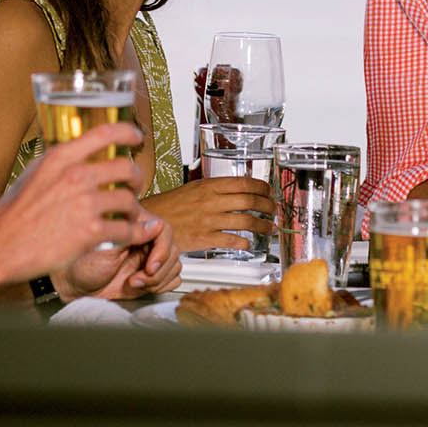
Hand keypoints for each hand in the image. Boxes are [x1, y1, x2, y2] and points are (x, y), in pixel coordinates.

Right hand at [0, 120, 151, 286]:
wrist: (1, 246)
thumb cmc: (12, 213)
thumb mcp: (33, 173)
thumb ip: (58, 163)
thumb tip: (74, 156)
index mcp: (61, 157)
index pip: (105, 133)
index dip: (127, 133)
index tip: (136, 138)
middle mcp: (76, 175)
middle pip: (125, 167)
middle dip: (136, 177)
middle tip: (135, 185)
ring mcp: (85, 203)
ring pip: (128, 200)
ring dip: (134, 209)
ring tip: (129, 215)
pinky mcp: (90, 232)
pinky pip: (125, 230)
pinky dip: (134, 233)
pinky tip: (132, 234)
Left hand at [59, 214, 181, 302]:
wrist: (74, 287)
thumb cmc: (80, 263)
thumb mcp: (104, 247)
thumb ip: (130, 233)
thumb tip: (155, 224)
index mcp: (134, 223)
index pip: (164, 230)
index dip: (161, 249)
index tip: (150, 266)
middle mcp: (144, 238)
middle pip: (172, 250)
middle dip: (157, 270)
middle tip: (137, 279)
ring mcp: (147, 257)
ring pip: (173, 265)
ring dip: (157, 279)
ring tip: (134, 283)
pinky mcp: (149, 275)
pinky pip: (172, 278)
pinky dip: (160, 286)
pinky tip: (141, 287)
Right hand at [144, 172, 274, 251]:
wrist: (153, 221)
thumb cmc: (171, 205)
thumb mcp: (193, 188)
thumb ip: (214, 189)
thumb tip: (237, 190)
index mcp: (209, 185)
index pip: (243, 182)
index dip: (261, 187)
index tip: (269, 192)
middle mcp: (211, 201)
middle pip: (249, 200)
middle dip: (267, 206)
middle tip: (274, 210)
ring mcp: (209, 220)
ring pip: (245, 221)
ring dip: (262, 226)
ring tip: (270, 228)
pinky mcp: (204, 239)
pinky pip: (231, 240)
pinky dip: (244, 243)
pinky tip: (249, 243)